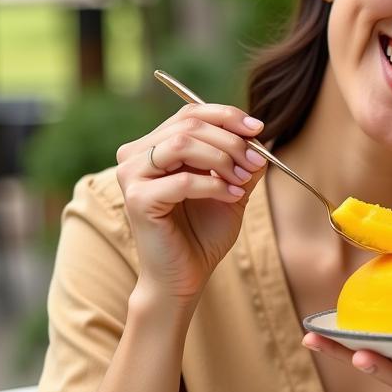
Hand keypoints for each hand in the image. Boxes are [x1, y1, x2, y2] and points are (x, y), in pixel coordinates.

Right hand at [115, 102, 267, 303]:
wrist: (184, 278)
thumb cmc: (201, 236)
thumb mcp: (230, 190)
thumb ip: (241, 163)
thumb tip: (259, 136)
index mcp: (153, 147)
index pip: (189, 113)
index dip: (226, 116)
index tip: (258, 129)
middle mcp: (135, 156)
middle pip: (189, 125)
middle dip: (230, 140)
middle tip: (255, 161)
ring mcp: (132, 176)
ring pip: (182, 144)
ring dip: (222, 159)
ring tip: (243, 180)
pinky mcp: (138, 199)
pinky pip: (183, 180)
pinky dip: (214, 185)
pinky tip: (233, 195)